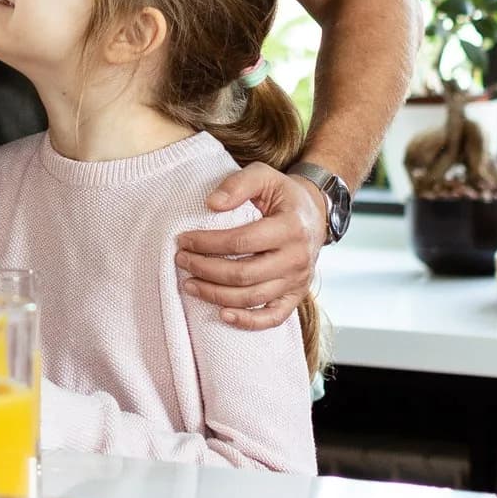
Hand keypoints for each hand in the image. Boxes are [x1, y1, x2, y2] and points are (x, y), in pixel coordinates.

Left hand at [174, 163, 328, 329]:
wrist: (315, 213)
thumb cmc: (283, 194)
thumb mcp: (264, 175)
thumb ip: (238, 184)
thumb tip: (210, 204)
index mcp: (290, 227)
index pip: (241, 241)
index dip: (208, 243)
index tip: (183, 239)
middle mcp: (297, 258)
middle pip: (243, 274)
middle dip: (206, 270)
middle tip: (181, 260)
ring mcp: (298, 281)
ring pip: (252, 298)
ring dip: (216, 295)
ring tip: (189, 284)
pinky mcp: (296, 296)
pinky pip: (273, 317)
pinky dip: (248, 321)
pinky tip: (222, 314)